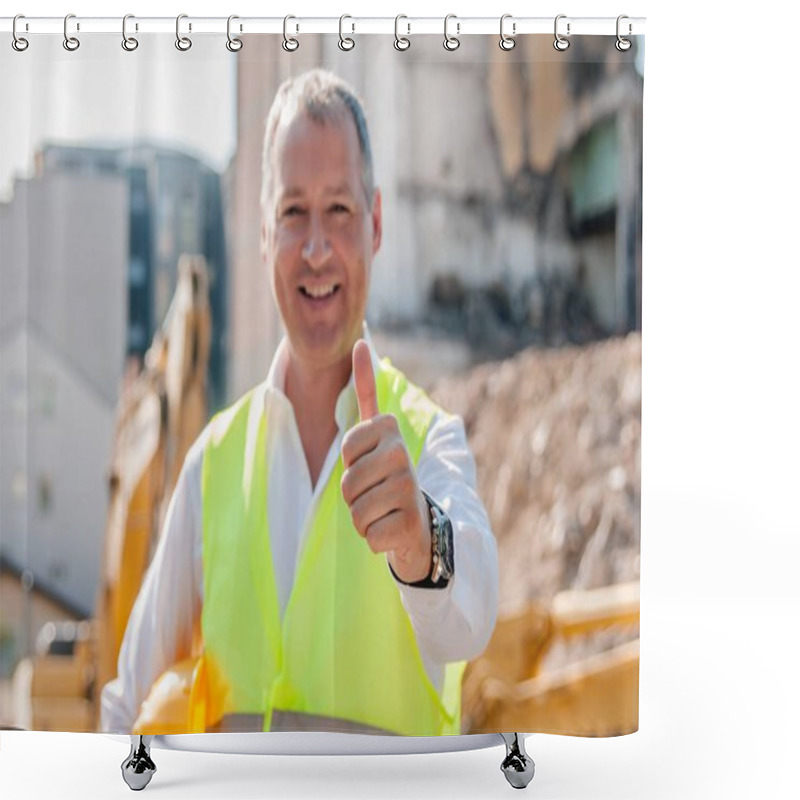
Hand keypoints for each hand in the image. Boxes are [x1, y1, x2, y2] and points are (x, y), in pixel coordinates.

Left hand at [340, 340, 432, 582]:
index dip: (352, 462)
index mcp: (390, 430)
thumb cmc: (389, 475)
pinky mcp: (409, 523)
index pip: (346, 449)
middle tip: (378, 492)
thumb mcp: (377, 433)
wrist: (420, 522)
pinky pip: (367, 535)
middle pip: (347, 483)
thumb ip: (367, 391)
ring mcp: (408, 489)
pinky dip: (375, 539)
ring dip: (363, 518)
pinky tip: (393, 529)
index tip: (372, 462)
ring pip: (355, 510)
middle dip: (355, 495)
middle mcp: (402, 455)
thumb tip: (360, 341)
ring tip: (385, 510)